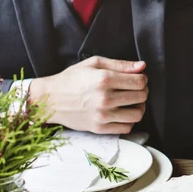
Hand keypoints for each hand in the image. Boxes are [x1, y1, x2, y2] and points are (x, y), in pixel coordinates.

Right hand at [29, 56, 148, 133]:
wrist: (49, 99)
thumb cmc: (71, 79)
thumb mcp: (93, 64)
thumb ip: (120, 65)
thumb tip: (143, 66)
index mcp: (104, 79)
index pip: (140, 82)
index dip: (142, 79)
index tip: (137, 79)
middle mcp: (105, 98)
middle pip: (141, 96)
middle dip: (143, 91)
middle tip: (136, 89)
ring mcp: (103, 115)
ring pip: (138, 114)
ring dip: (140, 107)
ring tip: (133, 102)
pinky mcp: (100, 128)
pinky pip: (127, 127)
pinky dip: (130, 120)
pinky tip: (124, 113)